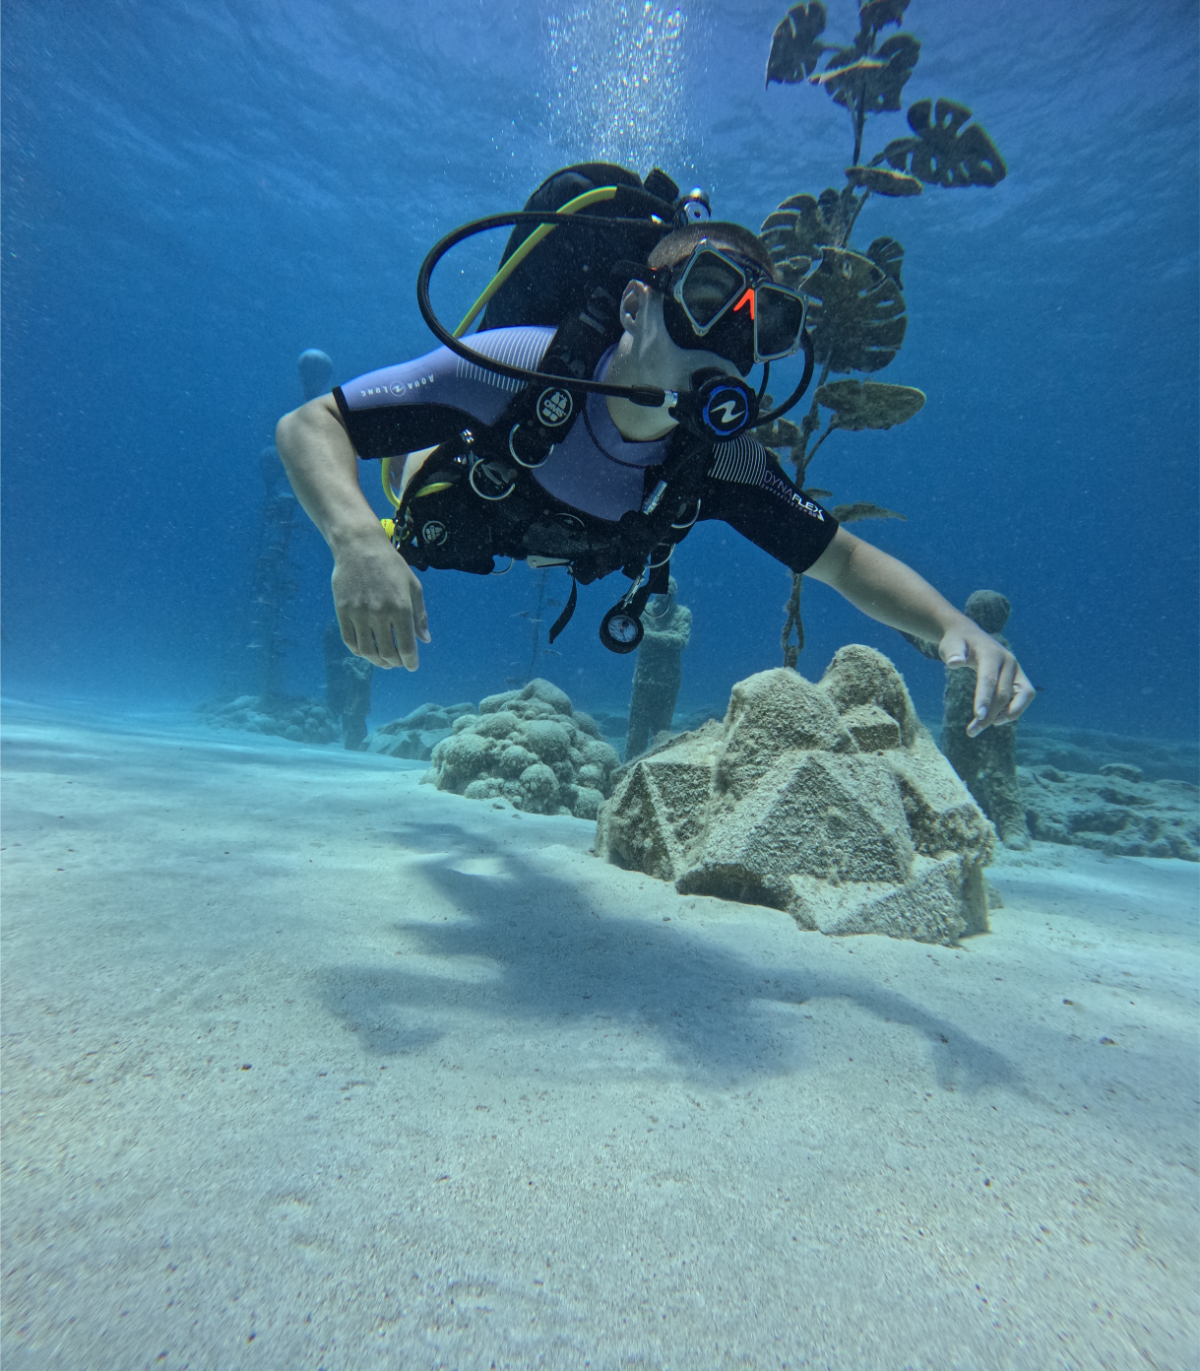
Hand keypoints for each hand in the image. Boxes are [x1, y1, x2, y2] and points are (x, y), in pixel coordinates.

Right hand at [331, 535, 428, 670]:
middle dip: (395, 663)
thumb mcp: (413, 586)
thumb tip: (424, 640)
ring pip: (367, 650)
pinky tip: (366, 651)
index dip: (410, 661)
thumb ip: (419, 614)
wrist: (359, 546)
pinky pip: (349, 640)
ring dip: (377, 661)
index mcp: (401, 608)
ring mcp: (359, 613)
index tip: (412, 666)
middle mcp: (380, 614)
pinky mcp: (342, 611)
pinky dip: (358, 651)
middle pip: (387, 652)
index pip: (406, 646)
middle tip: (398, 663)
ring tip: (383, 661)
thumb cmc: (391, 565)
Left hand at [940, 620, 1034, 735]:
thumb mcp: (951, 644)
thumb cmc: (958, 642)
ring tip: (982, 726)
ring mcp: (1017, 670)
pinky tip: (995, 719)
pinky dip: (1013, 710)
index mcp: (991, 653)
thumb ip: (953, 653)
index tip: (977, 717)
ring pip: (1021, 697)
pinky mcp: (1019, 678)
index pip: (988, 679)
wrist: (969, 634)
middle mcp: (1009, 661)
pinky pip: (1023, 697)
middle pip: (1003, 693)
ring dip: (1005, 716)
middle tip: (971, 732)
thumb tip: (953, 663)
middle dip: (989, 715)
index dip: (984, 698)